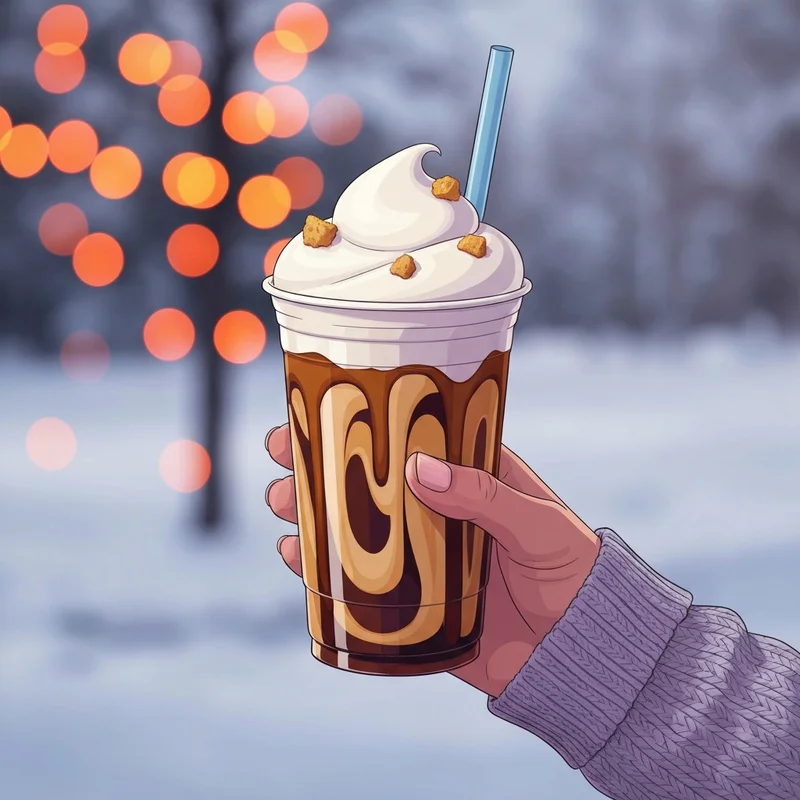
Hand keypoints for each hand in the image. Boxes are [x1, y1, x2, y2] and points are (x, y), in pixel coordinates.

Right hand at [265, 424, 599, 697]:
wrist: (578, 651)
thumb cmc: (570, 572)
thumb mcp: (536, 524)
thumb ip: (485, 496)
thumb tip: (420, 468)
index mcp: (468, 478)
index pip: (408, 440)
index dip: (364, 422)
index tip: (318, 410)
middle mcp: (435, 512)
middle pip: (368, 481)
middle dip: (321, 467)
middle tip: (283, 458)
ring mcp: (419, 557)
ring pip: (354, 528)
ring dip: (311, 514)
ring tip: (281, 505)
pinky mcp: (410, 603)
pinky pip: (358, 584)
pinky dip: (322, 570)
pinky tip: (295, 558)